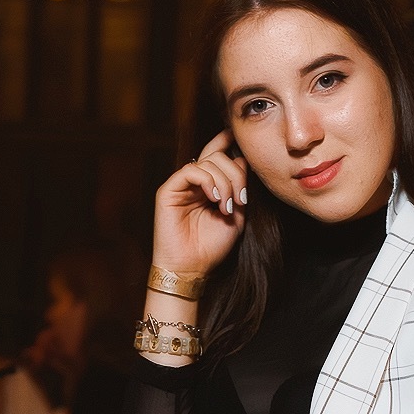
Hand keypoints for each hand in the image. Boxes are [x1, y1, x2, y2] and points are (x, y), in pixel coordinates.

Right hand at [151, 128, 248, 280]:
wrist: (191, 269)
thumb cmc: (211, 248)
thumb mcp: (236, 217)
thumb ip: (239, 190)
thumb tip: (243, 161)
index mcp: (209, 186)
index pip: (218, 155)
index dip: (230, 144)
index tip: (245, 145)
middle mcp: (194, 182)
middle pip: (218, 156)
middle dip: (235, 175)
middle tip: (240, 199)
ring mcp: (181, 185)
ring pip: (207, 162)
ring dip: (224, 183)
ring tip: (227, 207)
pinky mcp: (168, 190)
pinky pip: (191, 171)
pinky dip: (207, 181)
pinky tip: (214, 198)